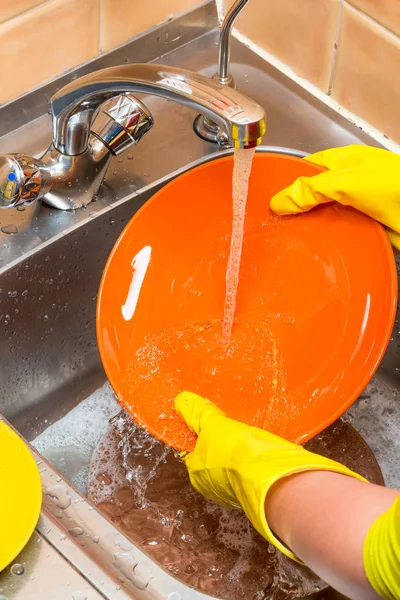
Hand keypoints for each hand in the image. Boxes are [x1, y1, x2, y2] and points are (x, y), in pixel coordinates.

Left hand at [174, 391, 363, 561]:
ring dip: (238, 450)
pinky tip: (258, 444)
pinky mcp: (255, 487)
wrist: (270, 474)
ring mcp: (235, 489)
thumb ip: (198, 413)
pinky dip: (253, 457)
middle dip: (220, 442)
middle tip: (228, 424)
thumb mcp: (213, 425)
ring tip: (245, 432)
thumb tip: (182, 400)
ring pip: (232, 463)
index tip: (207, 420)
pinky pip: (250, 468)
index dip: (198, 433)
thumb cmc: (234, 452)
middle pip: (212, 456)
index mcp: (196, 473)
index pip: (191, 450)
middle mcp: (213, 485)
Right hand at [270, 145, 399, 249]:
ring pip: (325, 219)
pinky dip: (329, 244)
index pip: (305, 170)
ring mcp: (357, 208)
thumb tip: (278, 202)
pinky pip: (340, 236)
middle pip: (313, 197)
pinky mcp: (364, 230)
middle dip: (296, 211)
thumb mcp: (345, 181)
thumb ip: (310, 189)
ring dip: (312, 230)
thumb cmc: (393, 186)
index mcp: (342, 163)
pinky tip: (313, 254)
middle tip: (272, 228)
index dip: (286, 182)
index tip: (265, 200)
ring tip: (286, 244)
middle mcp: (348, 184)